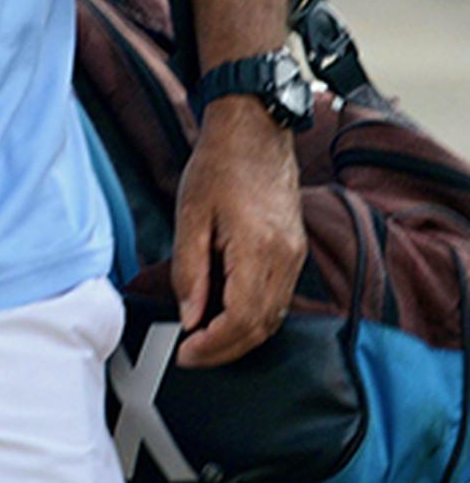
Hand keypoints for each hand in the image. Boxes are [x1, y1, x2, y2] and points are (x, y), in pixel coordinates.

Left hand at [171, 96, 305, 368]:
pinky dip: (254, 316)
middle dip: (225, 349)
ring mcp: (295, 256)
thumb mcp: (190, 214)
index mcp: (259, 249)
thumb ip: (190, 270)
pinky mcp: (295, 250)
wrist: (254, 129)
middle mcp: (285, 258)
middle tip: (192, 354)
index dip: (213, 345)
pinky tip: (228, 313)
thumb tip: (190, 317)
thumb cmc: (220, 163)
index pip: (242, 320)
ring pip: (273, 318)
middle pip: (261, 327)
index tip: (186, 351)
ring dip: (241, 336)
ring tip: (205, 338)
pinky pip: (279, 299)